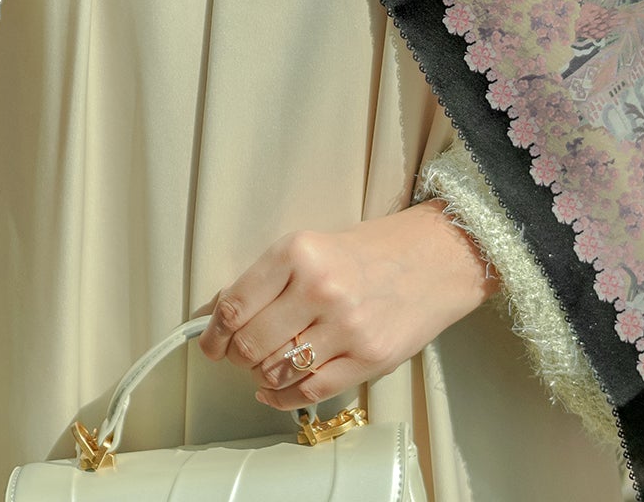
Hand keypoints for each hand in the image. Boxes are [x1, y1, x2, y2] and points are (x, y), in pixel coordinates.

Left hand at [198, 203, 498, 412]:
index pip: (235, 305)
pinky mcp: (369, 358)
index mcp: (298, 251)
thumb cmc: (367, 251)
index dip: (214, 333)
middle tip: (238, 355)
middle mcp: (319, 288)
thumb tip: (221, 317)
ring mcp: (346, 326)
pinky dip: (283, 398)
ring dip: (261, 375)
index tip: (210, 344)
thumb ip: (270, 279)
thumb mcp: (311, 246)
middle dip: (237, 356)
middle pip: (251, 344)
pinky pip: (310, 391)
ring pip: (277, 370)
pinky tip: (275, 390)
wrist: (433, 256)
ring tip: (264, 366)